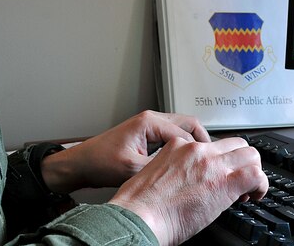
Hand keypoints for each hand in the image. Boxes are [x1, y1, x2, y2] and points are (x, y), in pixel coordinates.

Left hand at [39, 110, 210, 193]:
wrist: (81, 164)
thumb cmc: (99, 162)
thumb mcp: (133, 168)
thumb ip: (160, 168)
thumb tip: (183, 173)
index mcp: (150, 122)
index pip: (187, 131)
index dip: (201, 148)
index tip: (210, 161)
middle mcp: (152, 120)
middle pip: (189, 125)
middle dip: (202, 141)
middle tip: (212, 158)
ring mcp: (149, 127)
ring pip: (181, 130)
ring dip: (192, 144)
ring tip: (201, 161)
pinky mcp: (146, 137)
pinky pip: (172, 138)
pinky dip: (182, 148)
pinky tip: (184, 163)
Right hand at [108, 135, 267, 245]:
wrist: (139, 216)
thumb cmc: (141, 206)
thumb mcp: (156, 175)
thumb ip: (176, 170)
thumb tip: (190, 182)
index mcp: (178, 146)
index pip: (211, 144)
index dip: (222, 161)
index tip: (221, 174)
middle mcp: (197, 150)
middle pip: (235, 143)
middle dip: (242, 161)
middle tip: (240, 181)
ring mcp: (211, 164)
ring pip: (249, 154)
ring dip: (253, 171)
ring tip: (250, 189)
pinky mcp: (224, 182)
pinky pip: (255, 175)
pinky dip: (261, 185)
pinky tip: (255, 195)